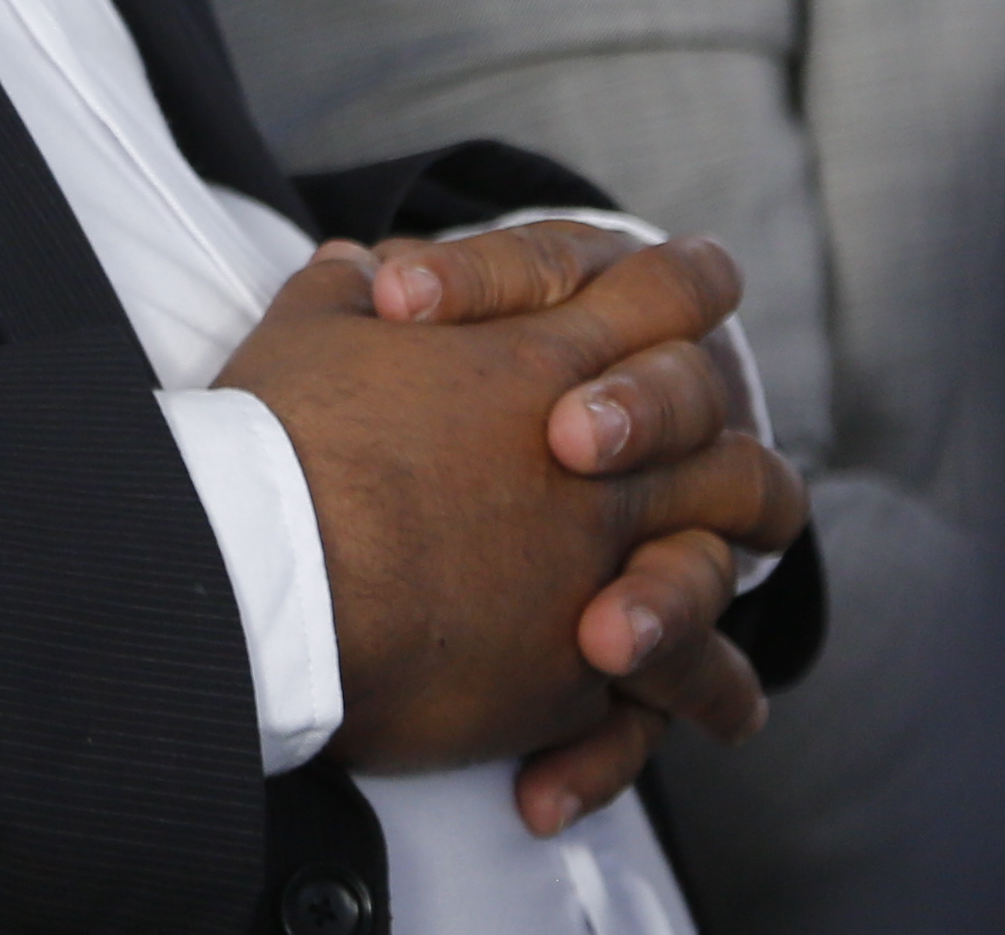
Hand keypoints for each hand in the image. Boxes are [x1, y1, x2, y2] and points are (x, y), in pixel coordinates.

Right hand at [220, 230, 806, 799]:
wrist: (271, 570)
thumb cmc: (285, 437)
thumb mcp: (313, 327)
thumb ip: (351, 288)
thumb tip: (362, 264)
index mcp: (547, 363)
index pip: (670, 294)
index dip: (690, 286)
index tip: (699, 287)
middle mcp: (601, 475)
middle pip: (730, 455)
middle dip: (733, 466)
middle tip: (720, 475)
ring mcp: (596, 576)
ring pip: (710, 585)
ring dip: (707, 601)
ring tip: (697, 636)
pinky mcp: (567, 681)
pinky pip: (636, 711)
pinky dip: (636, 731)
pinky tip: (641, 741)